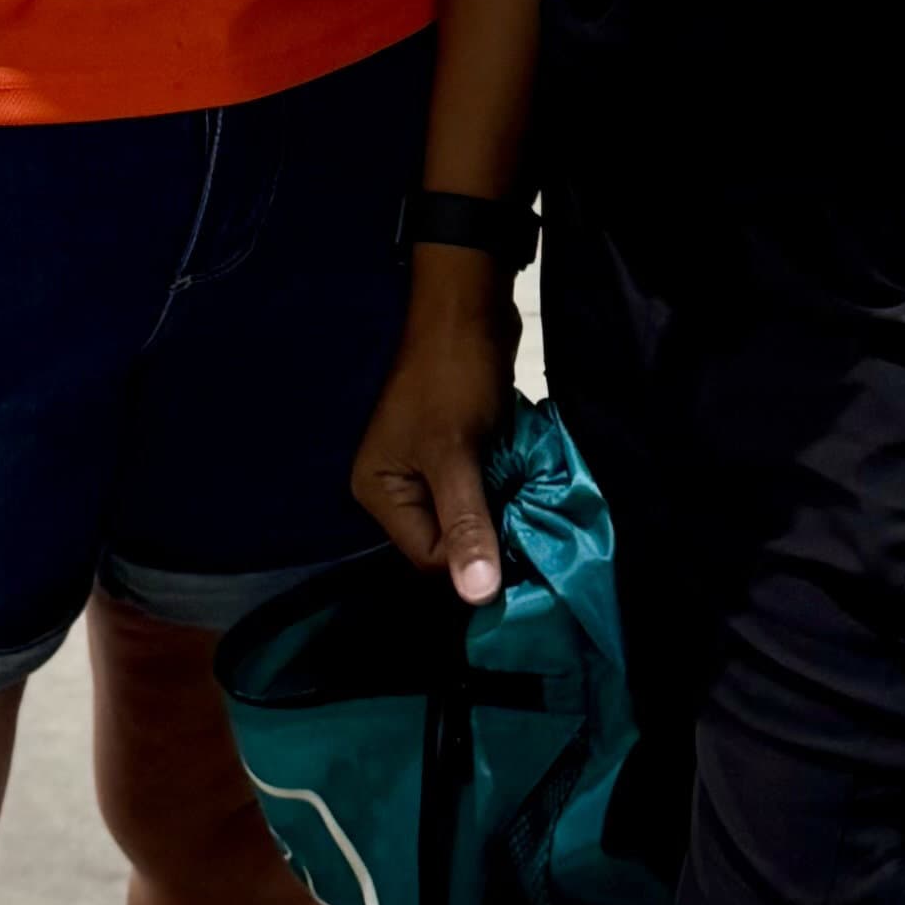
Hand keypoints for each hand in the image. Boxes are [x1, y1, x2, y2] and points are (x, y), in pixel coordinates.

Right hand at [352, 285, 513, 602]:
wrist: (469, 309)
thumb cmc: (452, 377)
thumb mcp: (456, 454)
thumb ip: (467, 524)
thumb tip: (478, 596)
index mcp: (379, 492)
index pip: (429, 557)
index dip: (474, 554)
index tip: (515, 540)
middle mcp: (395, 488)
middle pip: (448, 541)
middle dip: (487, 532)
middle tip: (524, 516)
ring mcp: (424, 471)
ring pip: (468, 517)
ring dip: (498, 510)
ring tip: (524, 495)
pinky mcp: (453, 455)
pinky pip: (478, 492)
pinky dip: (501, 489)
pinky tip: (521, 480)